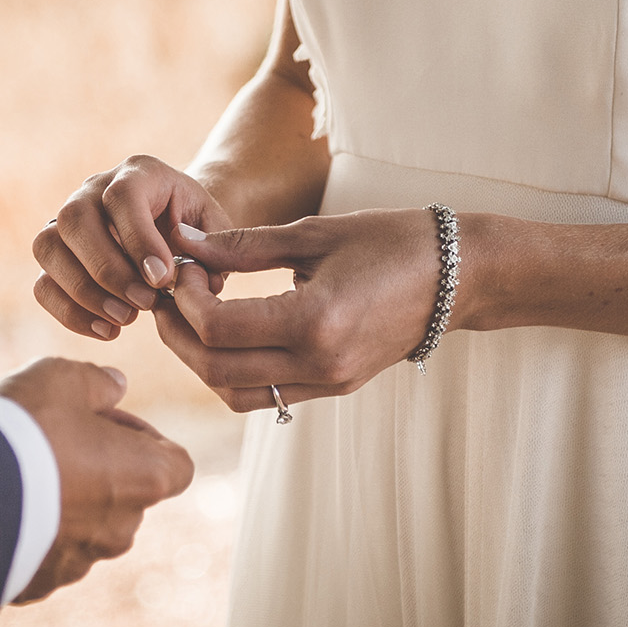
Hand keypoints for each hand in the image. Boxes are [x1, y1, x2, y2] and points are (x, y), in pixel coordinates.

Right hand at [0, 357, 194, 602]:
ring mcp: (82, 561)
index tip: (102, 420)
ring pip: (84, 527)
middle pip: (125, 494)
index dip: (142, 437)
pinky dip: (30, 533)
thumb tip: (115, 385)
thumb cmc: (25, 429)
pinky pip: (43, 554)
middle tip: (51, 441)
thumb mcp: (63, 378)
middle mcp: (123, 527)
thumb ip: (97, 382)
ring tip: (17, 473)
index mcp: (147, 477)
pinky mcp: (40, 583)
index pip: (175, 463)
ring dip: (63, 503)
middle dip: (97, 469)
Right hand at [33, 155, 234, 341]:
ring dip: (84, 292)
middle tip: (144, 303)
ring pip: (48, 247)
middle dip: (107, 270)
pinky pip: (42, 283)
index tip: (162, 278)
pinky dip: (70, 313)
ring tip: (126, 319)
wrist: (175, 228)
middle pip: (74, 219)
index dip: (138, 239)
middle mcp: (92, 190)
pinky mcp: (56, 256)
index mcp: (138, 174)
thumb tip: (193, 275)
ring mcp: (66, 221)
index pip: (122, 196)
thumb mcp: (215, 231)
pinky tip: (108, 330)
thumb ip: (212, 249)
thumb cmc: (197, 231)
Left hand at [154, 210, 449, 412]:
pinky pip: (264, 394)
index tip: (182, 265)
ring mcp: (327, 382)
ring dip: (199, 359)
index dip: (183, 299)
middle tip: (168, 294)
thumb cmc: (390, 240)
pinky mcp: (333, 387)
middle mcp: (319, 363)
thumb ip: (243, 244)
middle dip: (177, 333)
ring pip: (233, 392)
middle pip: (214, 369)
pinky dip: (232, 370)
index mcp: (315, 321)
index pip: (217, 328)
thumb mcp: (314, 232)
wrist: (458, 277)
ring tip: (190, 315)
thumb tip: (182, 239)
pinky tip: (226, 332)